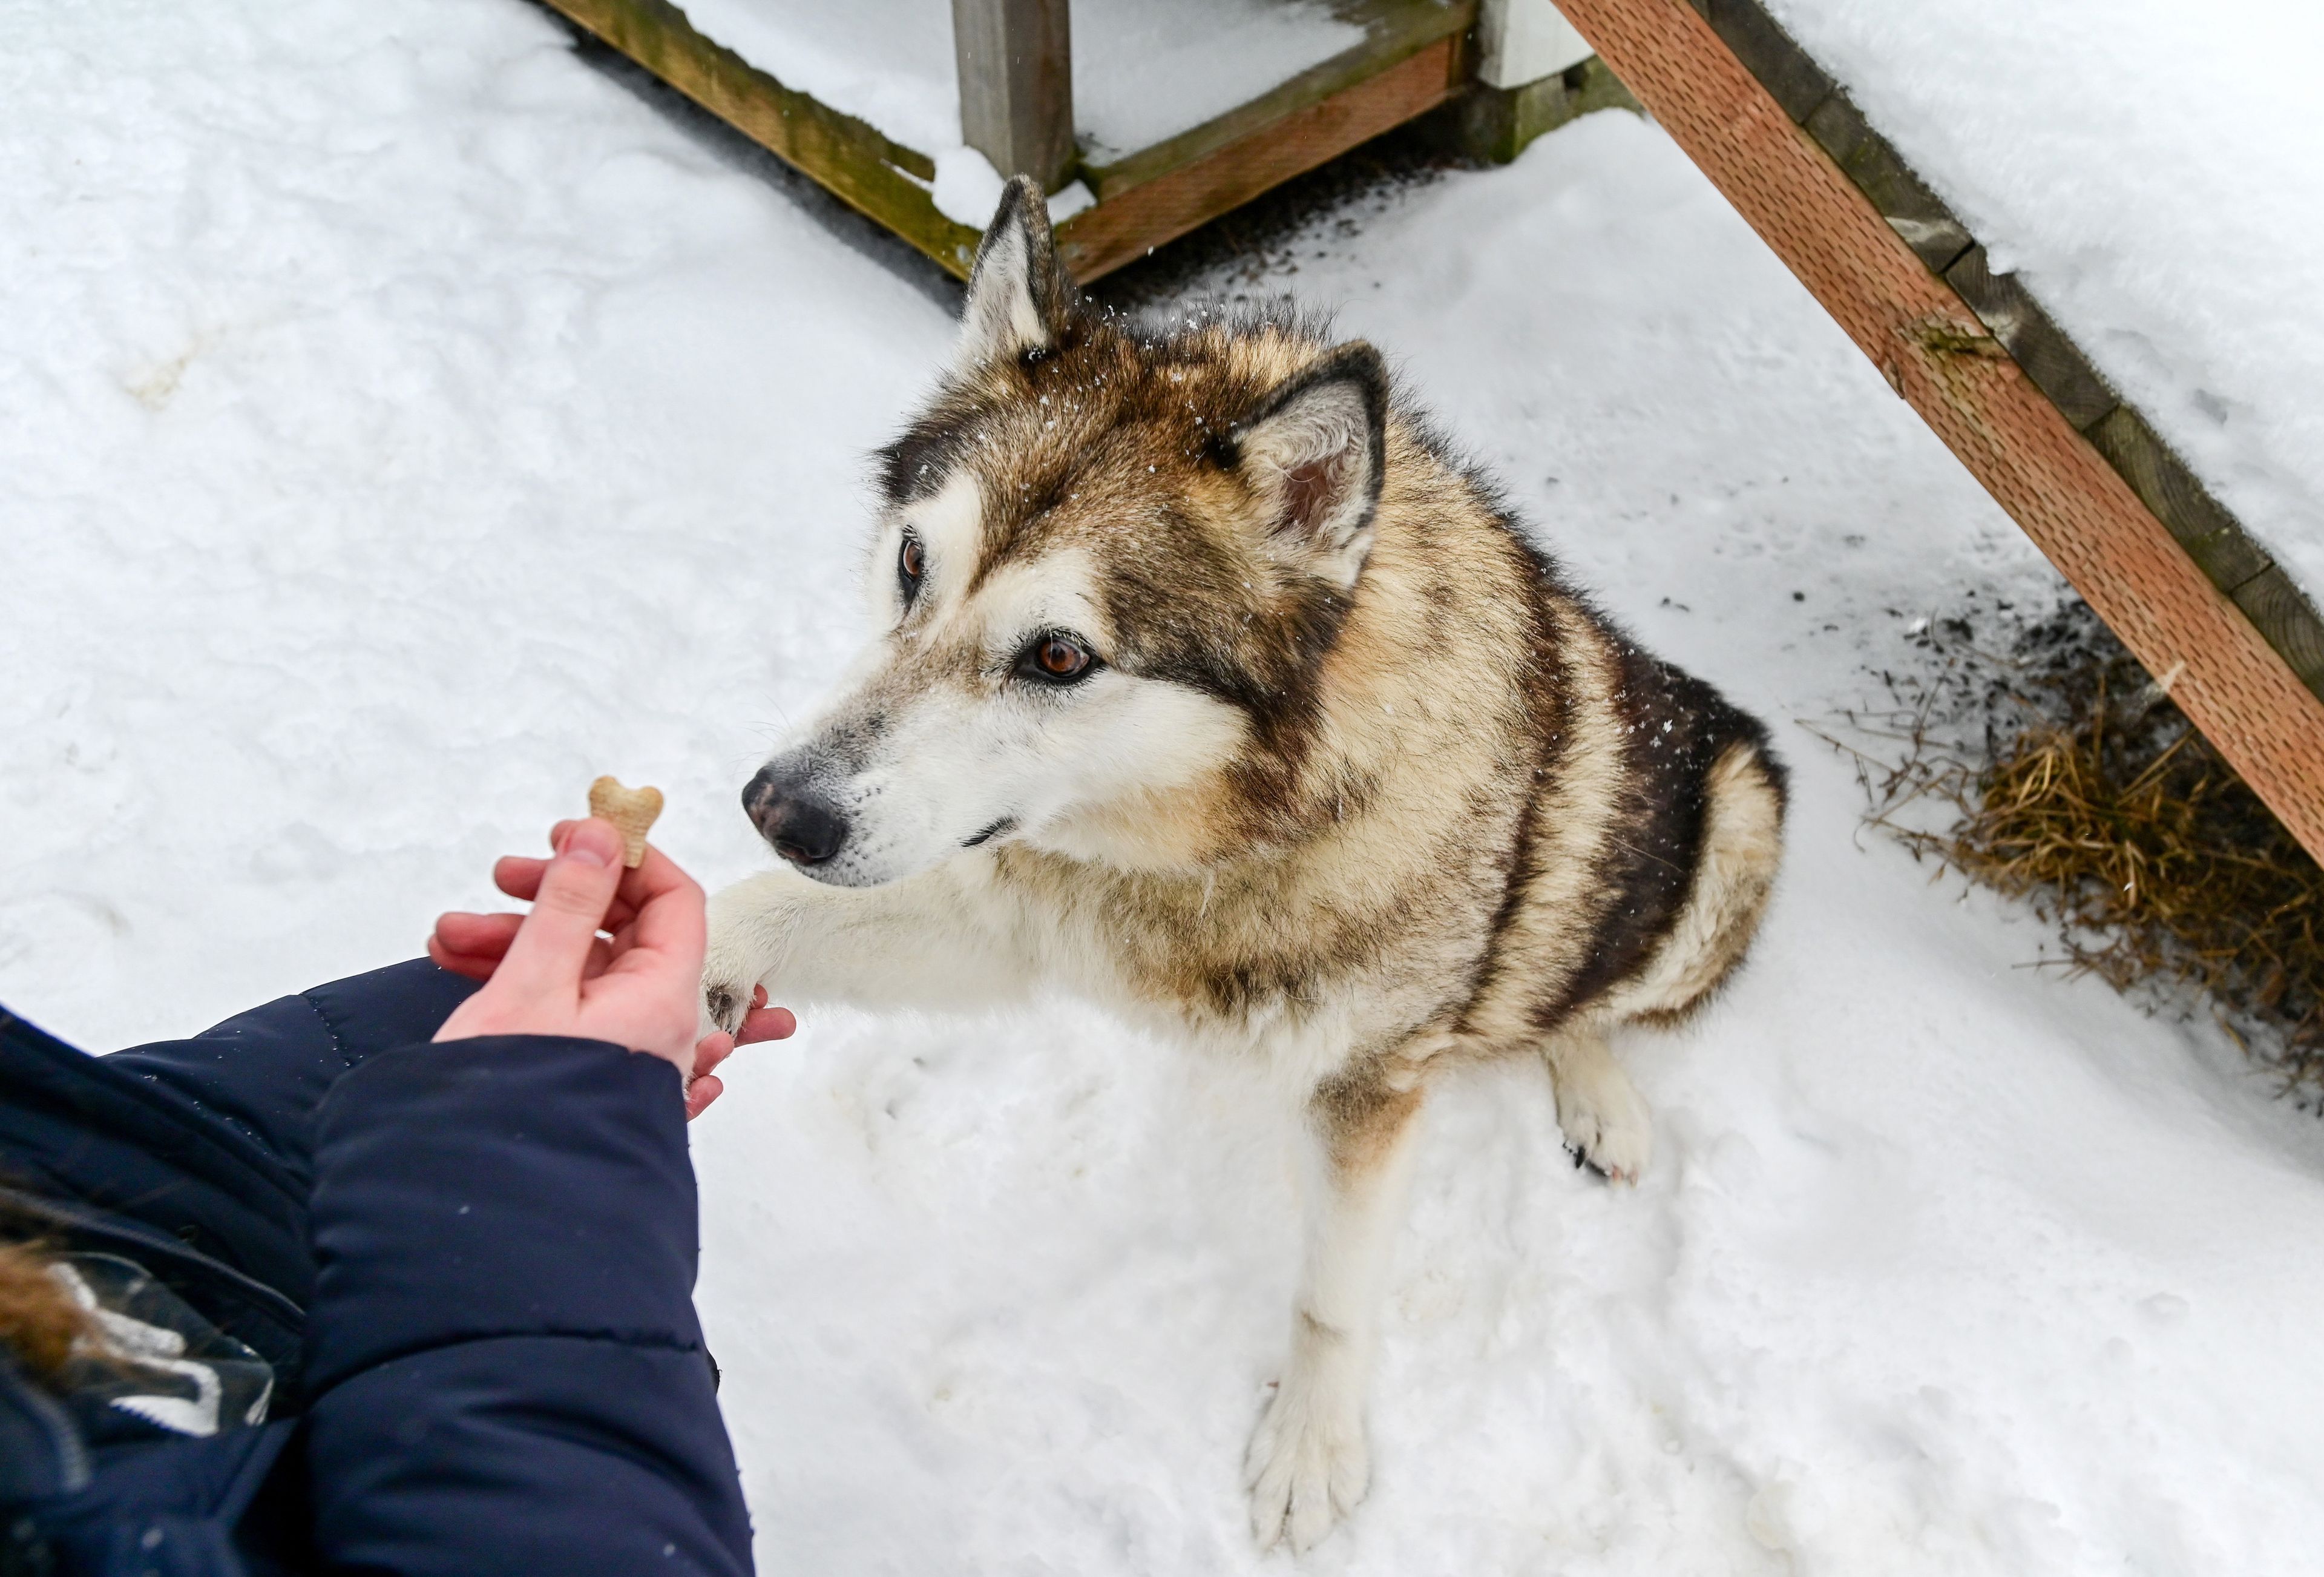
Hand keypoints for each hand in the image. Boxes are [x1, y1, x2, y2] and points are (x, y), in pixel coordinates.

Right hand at [428, 818, 796, 1118]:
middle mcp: (652, 1025)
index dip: (626, 860)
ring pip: (575, 968)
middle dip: (551, 899)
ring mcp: (617, 1049)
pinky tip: (462, 968)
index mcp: (663, 999)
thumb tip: (601, 838)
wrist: (484, 1209)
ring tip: (444, 941)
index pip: (673, 901)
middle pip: (617, 931)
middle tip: (497, 882)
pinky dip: (514, 982)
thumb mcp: (533, 985)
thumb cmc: (514, 1108)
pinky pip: (558, 1007)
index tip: (571, 838)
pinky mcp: (580, 1069)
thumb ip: (567, 904)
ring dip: (514, 941)